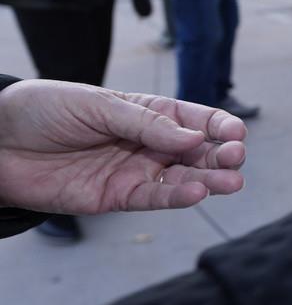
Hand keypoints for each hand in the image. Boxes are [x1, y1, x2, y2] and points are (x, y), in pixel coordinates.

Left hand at [0, 80, 246, 213]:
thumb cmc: (42, 111)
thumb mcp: (96, 105)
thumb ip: (146, 123)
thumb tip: (192, 138)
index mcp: (147, 113)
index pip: (194, 119)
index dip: (218, 126)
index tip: (235, 133)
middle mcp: (148, 144)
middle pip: (197, 152)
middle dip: (222, 154)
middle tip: (236, 157)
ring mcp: (135, 172)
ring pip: (184, 178)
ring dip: (211, 180)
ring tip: (232, 182)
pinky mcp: (118, 197)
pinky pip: (155, 199)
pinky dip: (178, 198)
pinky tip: (197, 193)